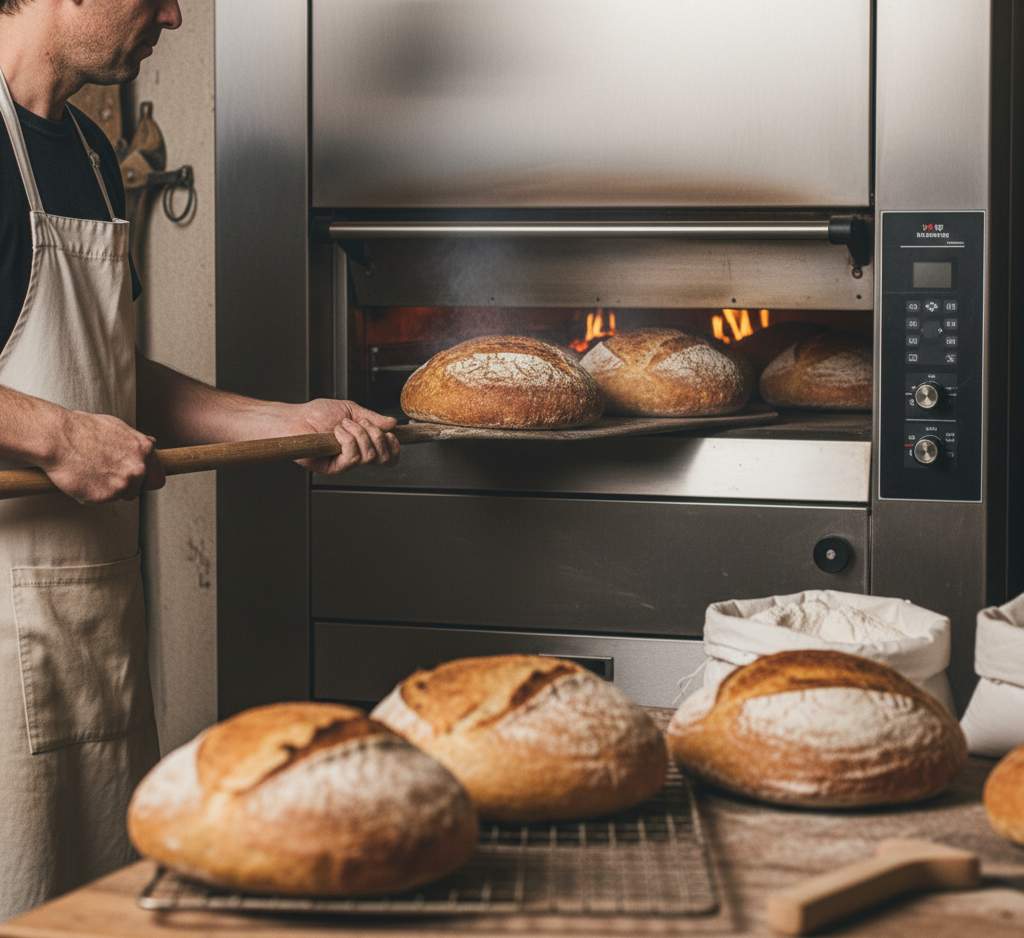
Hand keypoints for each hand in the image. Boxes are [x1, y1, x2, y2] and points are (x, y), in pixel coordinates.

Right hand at [40, 411, 166, 503]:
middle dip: (128, 486)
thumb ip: (136, 441)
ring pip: (120, 495)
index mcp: (145, 450)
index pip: (157, 477)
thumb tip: (151, 443)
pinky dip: (91, 493)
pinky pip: (100, 500)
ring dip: (109, 489)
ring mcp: (123, 484)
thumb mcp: (117, 427)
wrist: (57, 437)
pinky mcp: (104, 496)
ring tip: (91, 472)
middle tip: (109, 477)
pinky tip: (81, 478)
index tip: (138, 480)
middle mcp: (138, 468)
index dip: (146, 479)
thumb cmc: (82, 429)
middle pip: (140, 489)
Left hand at [281, 399, 399, 473]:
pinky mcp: (334, 468)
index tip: (390, 435)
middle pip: (382, 457)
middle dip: (377, 436)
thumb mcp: (351, 410)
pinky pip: (352, 457)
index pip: (387, 456)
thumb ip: (372, 418)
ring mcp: (345, 463)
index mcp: (363, 444)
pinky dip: (347, 439)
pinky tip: (336, 432)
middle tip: (363, 423)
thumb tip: (392, 423)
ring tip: (344, 425)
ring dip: (359, 434)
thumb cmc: (318, 414)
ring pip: (369, 456)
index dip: (394, 448)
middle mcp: (356, 456)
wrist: (297, 419)